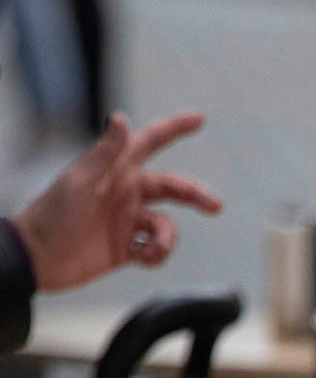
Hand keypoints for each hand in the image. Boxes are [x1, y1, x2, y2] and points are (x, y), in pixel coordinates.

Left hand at [13, 111, 222, 291]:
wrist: (38, 259)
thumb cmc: (53, 216)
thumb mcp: (81, 181)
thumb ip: (105, 152)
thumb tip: (120, 118)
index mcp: (115, 171)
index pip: (149, 142)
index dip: (174, 129)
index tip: (199, 119)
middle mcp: (125, 193)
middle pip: (173, 187)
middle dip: (196, 195)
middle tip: (214, 206)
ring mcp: (126, 220)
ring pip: (166, 225)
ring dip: (167, 239)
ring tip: (152, 250)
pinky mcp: (126, 247)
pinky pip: (155, 249)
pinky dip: (155, 255)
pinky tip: (141, 258)